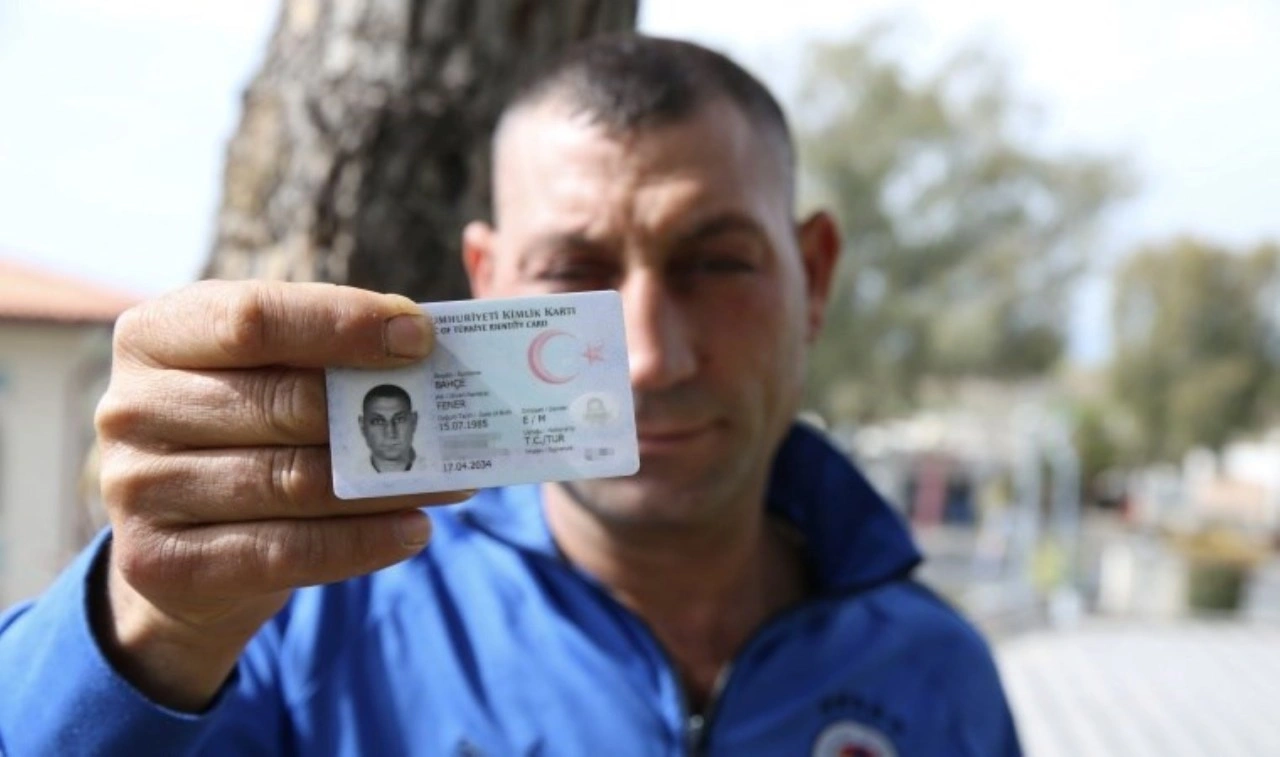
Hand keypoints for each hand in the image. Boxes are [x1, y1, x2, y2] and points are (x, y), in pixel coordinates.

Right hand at [93, 280, 465, 708]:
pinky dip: (361, 542)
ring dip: (386, 483)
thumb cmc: (247, 435)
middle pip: (281, 403)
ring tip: (452, 482)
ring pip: (291, 481)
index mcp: (156, 334)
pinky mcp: (160, 563)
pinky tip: (414, 531)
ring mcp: (135, 488)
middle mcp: (131, 407)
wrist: (186, 552)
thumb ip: (327, 355)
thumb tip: (424, 347)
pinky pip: (283, 551)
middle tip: (453, 420)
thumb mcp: (270, 377)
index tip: (420, 338)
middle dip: (377, 410)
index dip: (342, 324)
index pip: (254, 318)